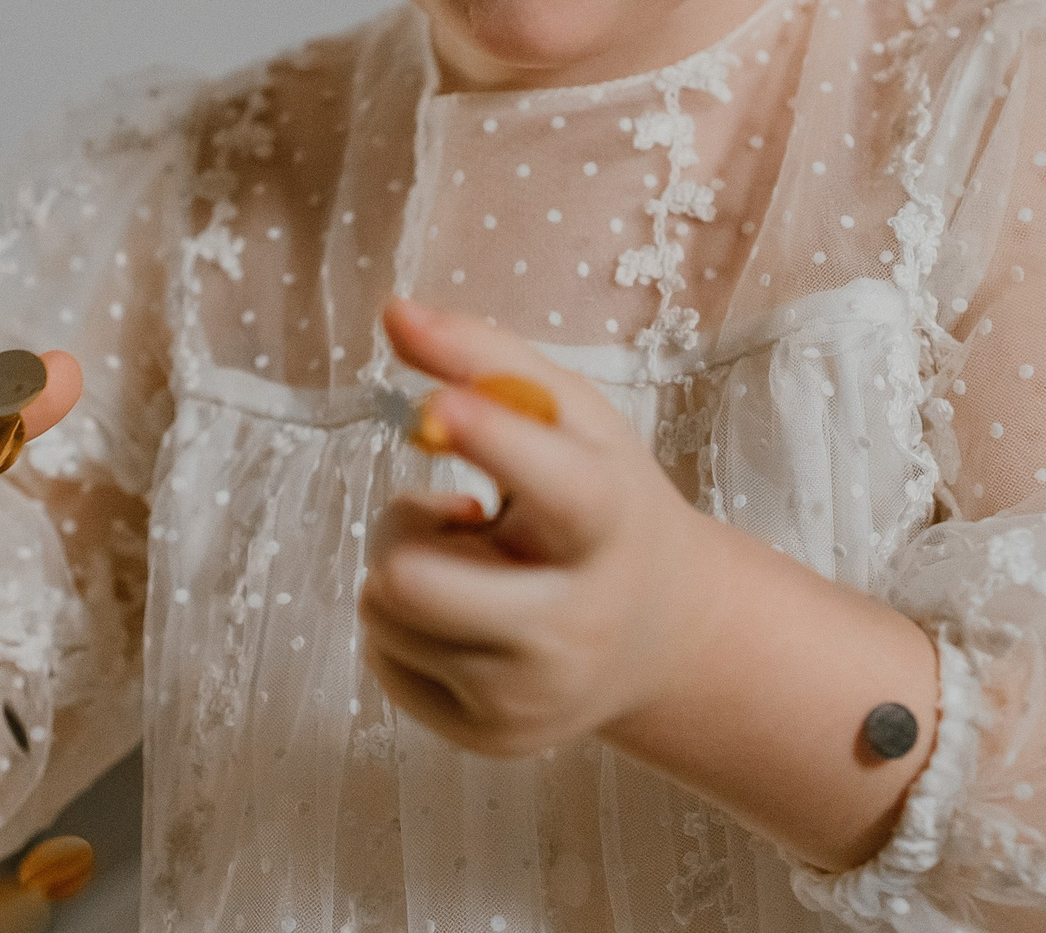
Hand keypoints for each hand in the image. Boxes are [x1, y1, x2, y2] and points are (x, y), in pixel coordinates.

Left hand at [358, 297, 713, 758]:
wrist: (664, 636)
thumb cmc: (598, 499)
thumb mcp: (570, 418)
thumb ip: (484, 358)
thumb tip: (392, 309)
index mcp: (610, 523)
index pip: (555, 487)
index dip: (492, 442)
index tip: (435, 409)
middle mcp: (577, 622)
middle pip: (419, 582)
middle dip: (406, 528)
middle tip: (453, 512)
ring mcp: (532, 694)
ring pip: (385, 611)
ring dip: (404, 567)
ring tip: (469, 561)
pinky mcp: (490, 735)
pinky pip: (382, 660)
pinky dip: (403, 624)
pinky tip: (465, 614)